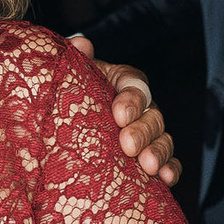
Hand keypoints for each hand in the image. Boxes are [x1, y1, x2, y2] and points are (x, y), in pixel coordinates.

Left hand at [68, 33, 178, 185]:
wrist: (54, 129)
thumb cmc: (62, 98)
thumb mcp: (64, 77)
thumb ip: (73, 60)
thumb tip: (82, 44)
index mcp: (119, 82)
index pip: (135, 84)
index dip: (132, 99)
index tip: (119, 114)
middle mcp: (137, 106)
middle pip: (151, 114)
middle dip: (142, 131)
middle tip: (128, 146)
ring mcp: (145, 132)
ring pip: (162, 138)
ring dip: (159, 152)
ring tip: (148, 167)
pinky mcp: (146, 157)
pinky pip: (166, 161)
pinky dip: (170, 169)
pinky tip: (165, 179)